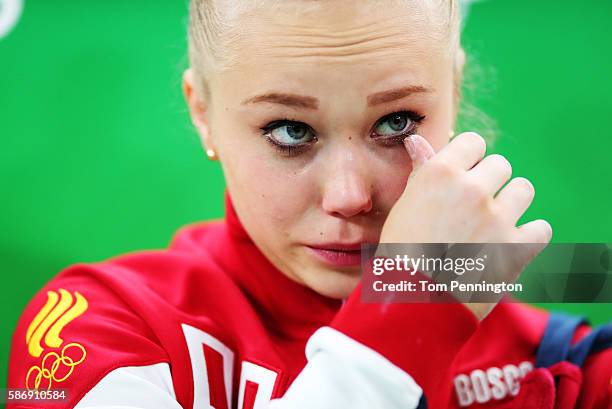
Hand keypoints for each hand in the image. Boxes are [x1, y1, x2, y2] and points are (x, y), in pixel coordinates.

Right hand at [379, 132, 552, 319]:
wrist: (413, 303)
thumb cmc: (400, 254)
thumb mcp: (404, 207)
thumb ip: (421, 172)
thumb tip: (417, 140)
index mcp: (440, 174)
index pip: (473, 142)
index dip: (469, 159)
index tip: (463, 176)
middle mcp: (472, 189)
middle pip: (500, 165)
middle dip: (490, 183)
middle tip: (473, 208)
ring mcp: (497, 218)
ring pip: (523, 190)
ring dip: (512, 203)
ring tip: (494, 224)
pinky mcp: (517, 247)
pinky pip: (541, 228)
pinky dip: (530, 235)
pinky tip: (512, 243)